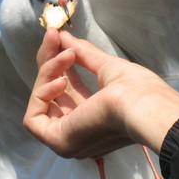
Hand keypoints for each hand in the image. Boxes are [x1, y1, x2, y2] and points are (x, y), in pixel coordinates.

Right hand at [23, 29, 178, 157]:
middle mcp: (79, 133)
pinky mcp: (58, 142)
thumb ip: (83, 54)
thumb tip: (63, 37)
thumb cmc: (138, 91)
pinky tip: (60, 80)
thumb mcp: (106, 67)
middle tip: (54, 36)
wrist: (144, 107)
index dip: (60, 64)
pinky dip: (42, 94)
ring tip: (67, 55)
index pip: (67, 92)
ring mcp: (67, 140)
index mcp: (95, 120)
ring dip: (48, 72)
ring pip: (42, 102)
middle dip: (50, 63)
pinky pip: (33, 117)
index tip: (59, 38)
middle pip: (51, 95)